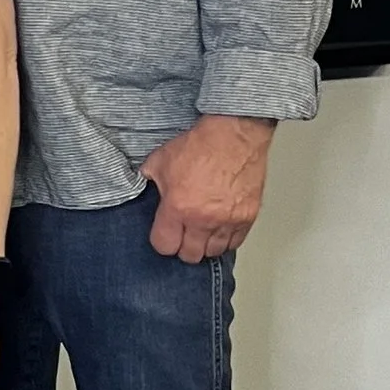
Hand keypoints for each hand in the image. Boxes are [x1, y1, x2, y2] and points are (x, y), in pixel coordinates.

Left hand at [141, 113, 272, 261]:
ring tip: (202, 232)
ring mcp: (228, 220)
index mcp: (178, 208)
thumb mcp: (159, 161)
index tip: (164, 234)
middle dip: (183, 247)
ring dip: (206, 244)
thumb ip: (148, 180)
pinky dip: (227, 238)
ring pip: (214, 252)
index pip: (165, 246)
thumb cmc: (200, 145)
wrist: (234, 134)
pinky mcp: (248, 216)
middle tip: (183, 235)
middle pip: (190, 255)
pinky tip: (220, 228)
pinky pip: (236, 242)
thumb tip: (141, 186)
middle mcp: (204, 219)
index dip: (162, 242)